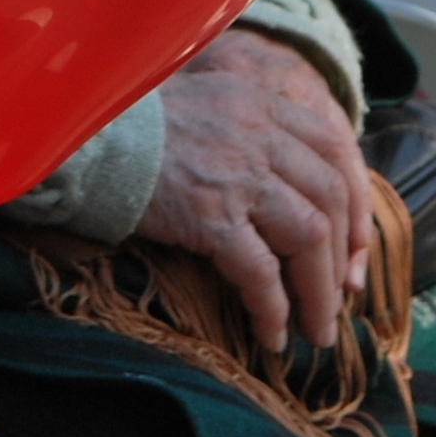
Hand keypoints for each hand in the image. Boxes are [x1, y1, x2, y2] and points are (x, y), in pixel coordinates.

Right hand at [140, 28, 367, 353]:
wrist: (79, 137)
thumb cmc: (133, 129)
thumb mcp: (203, 104)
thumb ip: (245, 127)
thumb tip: (282, 182)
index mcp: (260, 102)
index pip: (335, 149)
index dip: (354, 204)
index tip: (356, 249)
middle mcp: (258, 132)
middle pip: (330, 199)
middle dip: (343, 259)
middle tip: (340, 303)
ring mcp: (237, 173)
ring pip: (308, 238)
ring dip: (319, 292)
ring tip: (315, 330)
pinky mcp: (208, 214)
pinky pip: (259, 271)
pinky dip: (273, 308)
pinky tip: (271, 334)